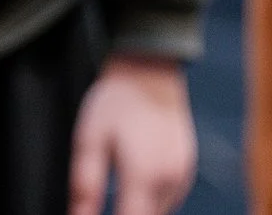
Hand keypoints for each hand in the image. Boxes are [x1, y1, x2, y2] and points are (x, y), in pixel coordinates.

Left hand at [69, 55, 196, 214]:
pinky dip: (151, 200)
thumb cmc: (117, 101)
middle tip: (100, 204)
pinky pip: (168, 200)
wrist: (150, 70)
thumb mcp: (89, 139)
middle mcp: (169, 180)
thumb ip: (85, 184)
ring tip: (118, 190)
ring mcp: (182, 176)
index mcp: (144, 175)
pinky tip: (135, 182)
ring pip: (158, 213)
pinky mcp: (187, 170)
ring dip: (138, 210)